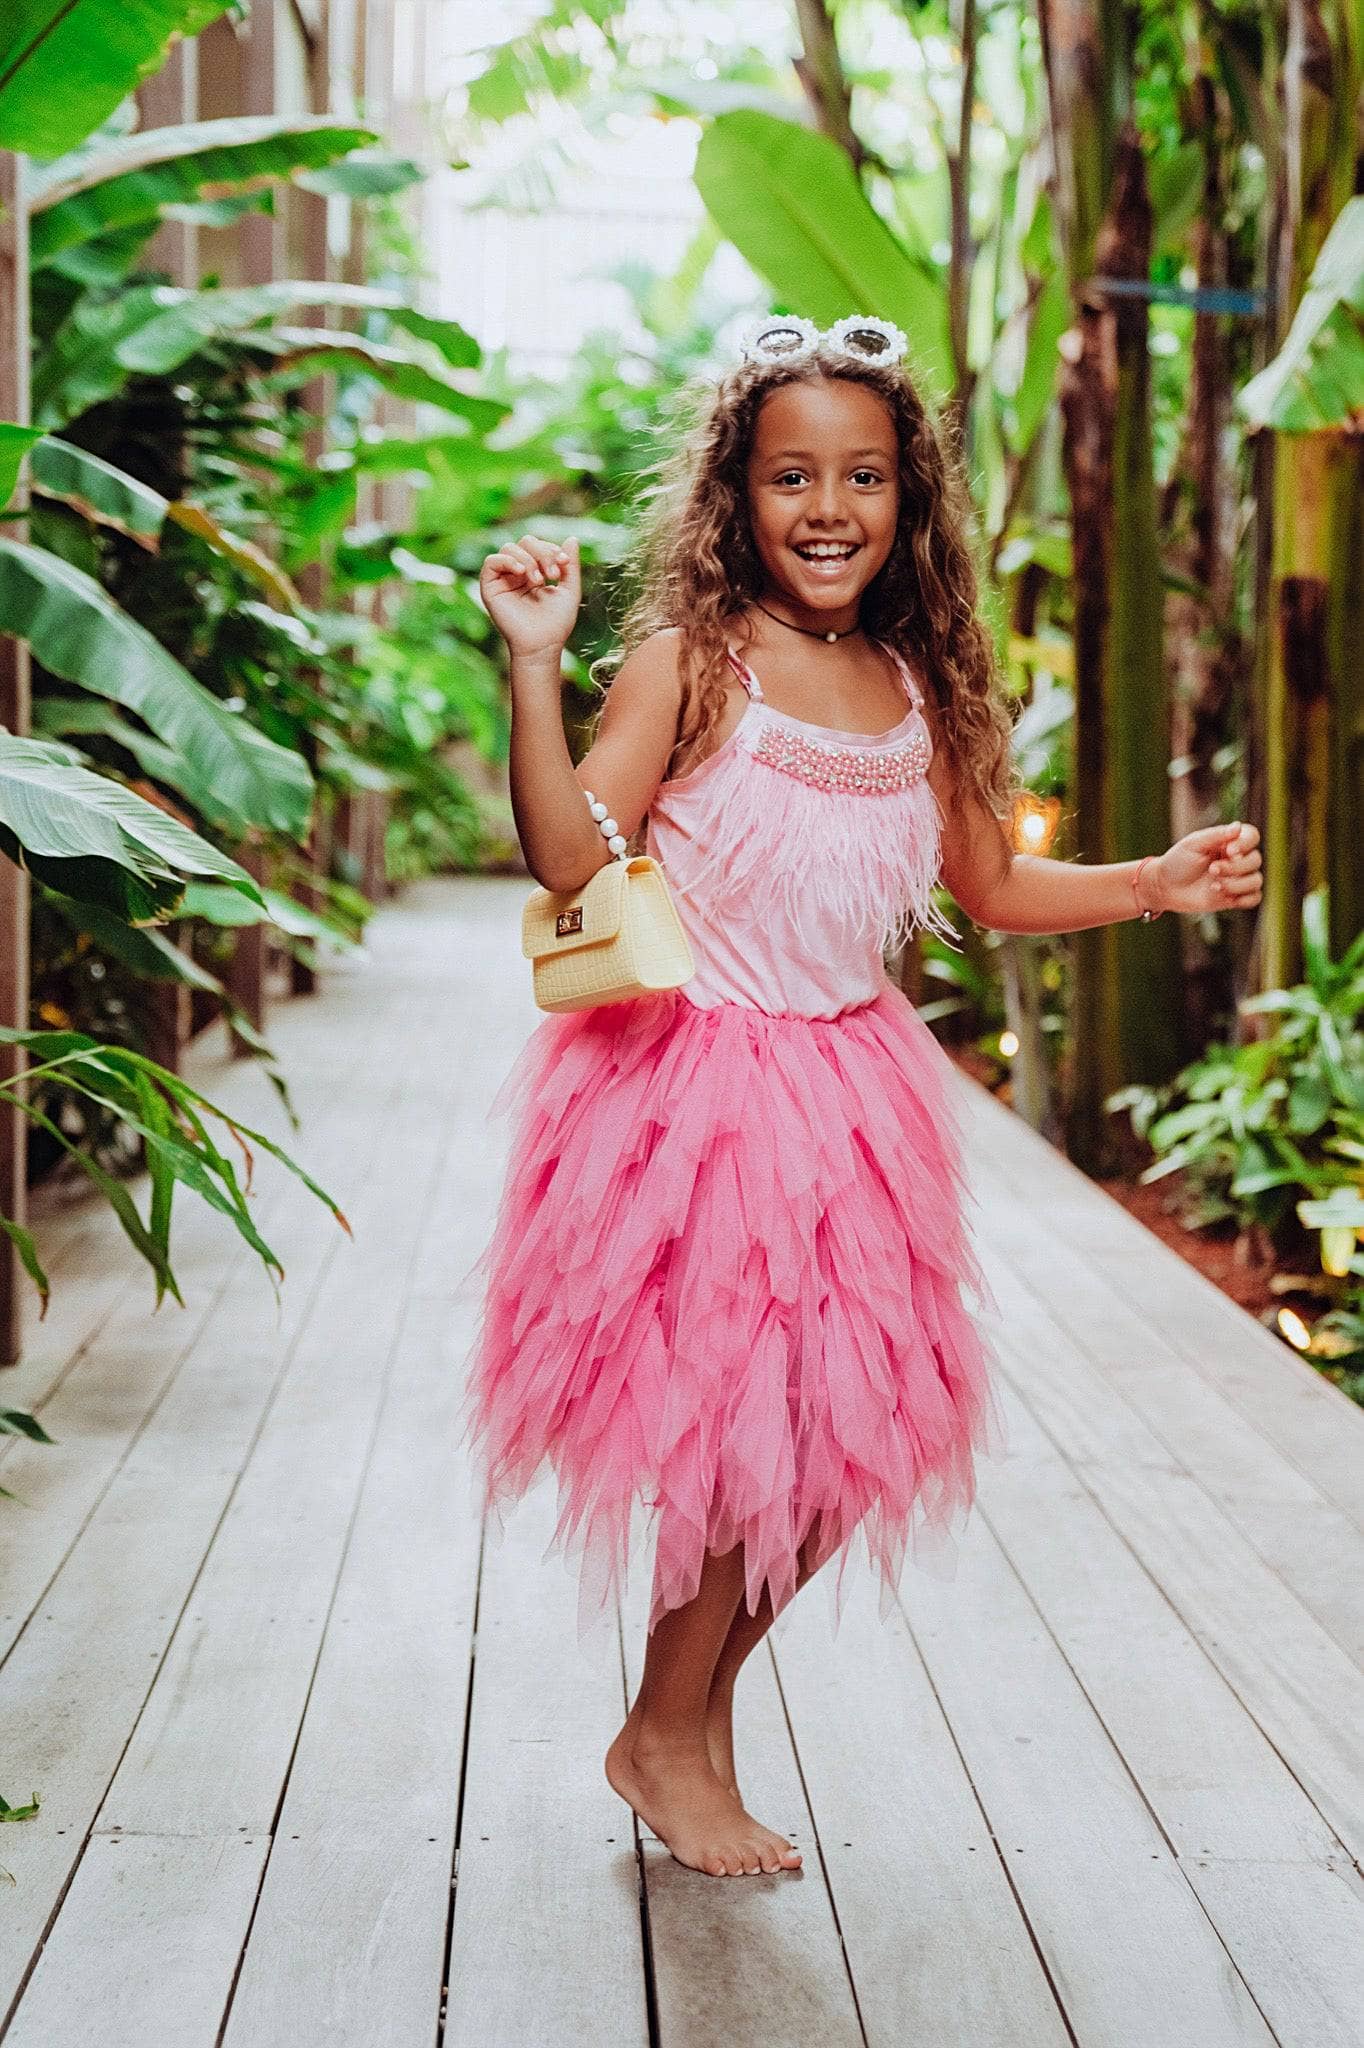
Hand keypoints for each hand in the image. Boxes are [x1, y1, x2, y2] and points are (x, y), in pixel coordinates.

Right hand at [479, 532, 580, 656]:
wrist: (542, 645)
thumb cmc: (557, 623)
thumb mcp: (570, 590)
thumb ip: (571, 565)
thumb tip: (572, 538)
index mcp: (533, 572)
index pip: (538, 546)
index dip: (551, 548)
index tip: (564, 563)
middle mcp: (516, 574)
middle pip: (524, 542)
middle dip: (542, 552)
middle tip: (552, 573)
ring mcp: (502, 580)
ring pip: (509, 548)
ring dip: (528, 559)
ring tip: (538, 580)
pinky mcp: (490, 588)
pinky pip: (491, 561)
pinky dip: (507, 561)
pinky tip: (521, 572)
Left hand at [1148, 821, 1261, 915]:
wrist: (1165, 887)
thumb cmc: (1178, 862)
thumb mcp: (1193, 844)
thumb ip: (1216, 835)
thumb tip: (1238, 826)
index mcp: (1229, 842)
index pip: (1252, 836)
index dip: (1245, 844)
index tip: (1228, 851)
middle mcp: (1237, 859)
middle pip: (1255, 860)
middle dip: (1235, 867)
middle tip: (1212, 870)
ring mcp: (1237, 878)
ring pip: (1256, 880)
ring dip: (1237, 884)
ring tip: (1214, 886)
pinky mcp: (1235, 897)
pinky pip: (1254, 898)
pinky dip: (1245, 899)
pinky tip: (1226, 897)